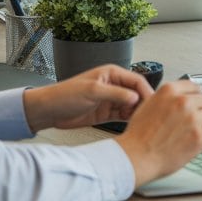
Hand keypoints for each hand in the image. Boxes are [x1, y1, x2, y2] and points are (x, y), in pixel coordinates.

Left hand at [21, 64, 152, 131]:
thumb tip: (136, 97)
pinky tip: (133, 126)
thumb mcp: (92, 91)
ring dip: (137, 114)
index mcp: (112, 74)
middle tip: (150, 116)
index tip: (153, 104)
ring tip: (142, 123)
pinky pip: (123, 116)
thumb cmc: (64, 95)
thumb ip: (115, 93)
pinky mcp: (106, 114)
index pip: (136, 81)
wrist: (48, 111)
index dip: (146, 92)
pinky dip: (129, 121)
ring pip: (132, 106)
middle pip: (137, 94)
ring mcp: (111, 100)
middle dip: (144, 104)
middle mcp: (114, 86)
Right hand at [117, 80, 201, 185]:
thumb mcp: (149, 104)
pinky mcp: (199, 136)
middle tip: (190, 122)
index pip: (194, 86)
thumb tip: (183, 97)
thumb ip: (168, 98)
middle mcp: (183, 102)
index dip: (194, 97)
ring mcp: (192, 118)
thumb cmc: (139, 135)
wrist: (137, 156)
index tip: (193, 104)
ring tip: (190, 132)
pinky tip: (195, 140)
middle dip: (199, 111)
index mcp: (170, 91)